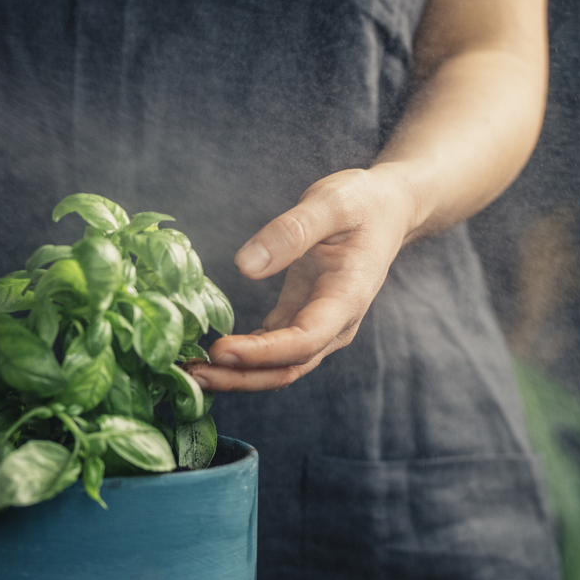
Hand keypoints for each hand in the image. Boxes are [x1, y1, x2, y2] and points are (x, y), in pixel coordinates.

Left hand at [186, 167, 418, 391]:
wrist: (387, 209)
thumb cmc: (362, 203)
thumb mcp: (330, 203)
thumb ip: (291, 232)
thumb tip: (245, 266)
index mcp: (346, 298)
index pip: (302, 341)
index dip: (261, 352)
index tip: (220, 349)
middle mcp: (335, 323)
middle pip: (287, 367)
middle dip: (241, 377)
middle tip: (192, 375)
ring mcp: (319, 325)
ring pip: (279, 366)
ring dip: (238, 375)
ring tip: (192, 372)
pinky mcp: (301, 317)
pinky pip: (271, 350)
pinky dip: (243, 357)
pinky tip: (210, 355)